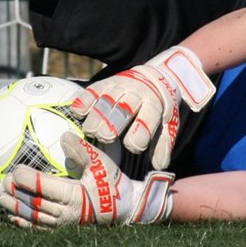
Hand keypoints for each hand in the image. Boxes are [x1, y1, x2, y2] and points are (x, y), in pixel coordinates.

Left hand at [0, 133, 174, 227]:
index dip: (29, 180)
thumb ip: (82, 150)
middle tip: (3, 183)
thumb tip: (64, 137)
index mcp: (75, 196)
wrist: (124, 209)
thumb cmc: (111, 183)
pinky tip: (13, 217)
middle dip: (17, 194)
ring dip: (16, 209)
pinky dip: (25, 224)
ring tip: (1, 199)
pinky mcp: (63, 231)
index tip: (15, 171)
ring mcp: (64, 225)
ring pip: (34, 218)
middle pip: (36, 204)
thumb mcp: (101, 163)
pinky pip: (39, 229)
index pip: (46, 188)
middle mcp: (67, 213)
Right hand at [70, 45, 214, 169]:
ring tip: (90, 131)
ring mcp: (118, 87)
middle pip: (123, 109)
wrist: (151, 79)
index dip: (139, 136)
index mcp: (154, 105)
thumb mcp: (166, 126)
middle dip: (112, 124)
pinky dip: (83, 102)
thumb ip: (162, 146)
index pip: (147, 119)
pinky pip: (90, 91)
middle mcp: (136, 93)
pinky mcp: (102, 84)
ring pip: (105, 101)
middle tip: (105, 137)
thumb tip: (159, 166)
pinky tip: (79, 113)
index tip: (132, 147)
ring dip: (96, 116)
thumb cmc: (157, 110)